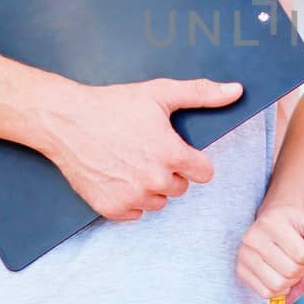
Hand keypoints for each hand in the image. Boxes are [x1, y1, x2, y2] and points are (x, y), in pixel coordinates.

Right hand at [39, 76, 242, 221]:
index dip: (191, 160)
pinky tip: (117, 175)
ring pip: (159, 201)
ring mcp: (132, 196)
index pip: (204, 173)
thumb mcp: (160, 93)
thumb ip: (202, 94)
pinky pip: (135, 212)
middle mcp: (155, 180)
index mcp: (171, 155)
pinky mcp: (112, 209)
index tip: (174, 148)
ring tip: (130, 161)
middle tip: (145, 149)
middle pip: (180, 187)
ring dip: (150, 187)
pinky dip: (129, 198)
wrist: (66, 121)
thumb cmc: (113, 105)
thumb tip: (237, 91)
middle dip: (169, 172)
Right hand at [237, 204, 303, 302]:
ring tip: (291, 267)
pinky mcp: (241, 270)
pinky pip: (266, 293)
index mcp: (271, 222)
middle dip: (302, 270)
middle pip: (290, 271)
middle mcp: (253, 237)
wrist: (274, 223)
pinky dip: (279, 290)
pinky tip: (280, 275)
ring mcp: (244, 254)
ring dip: (291, 282)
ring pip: (277, 285)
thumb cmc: (293, 226)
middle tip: (301, 260)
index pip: (300, 254)